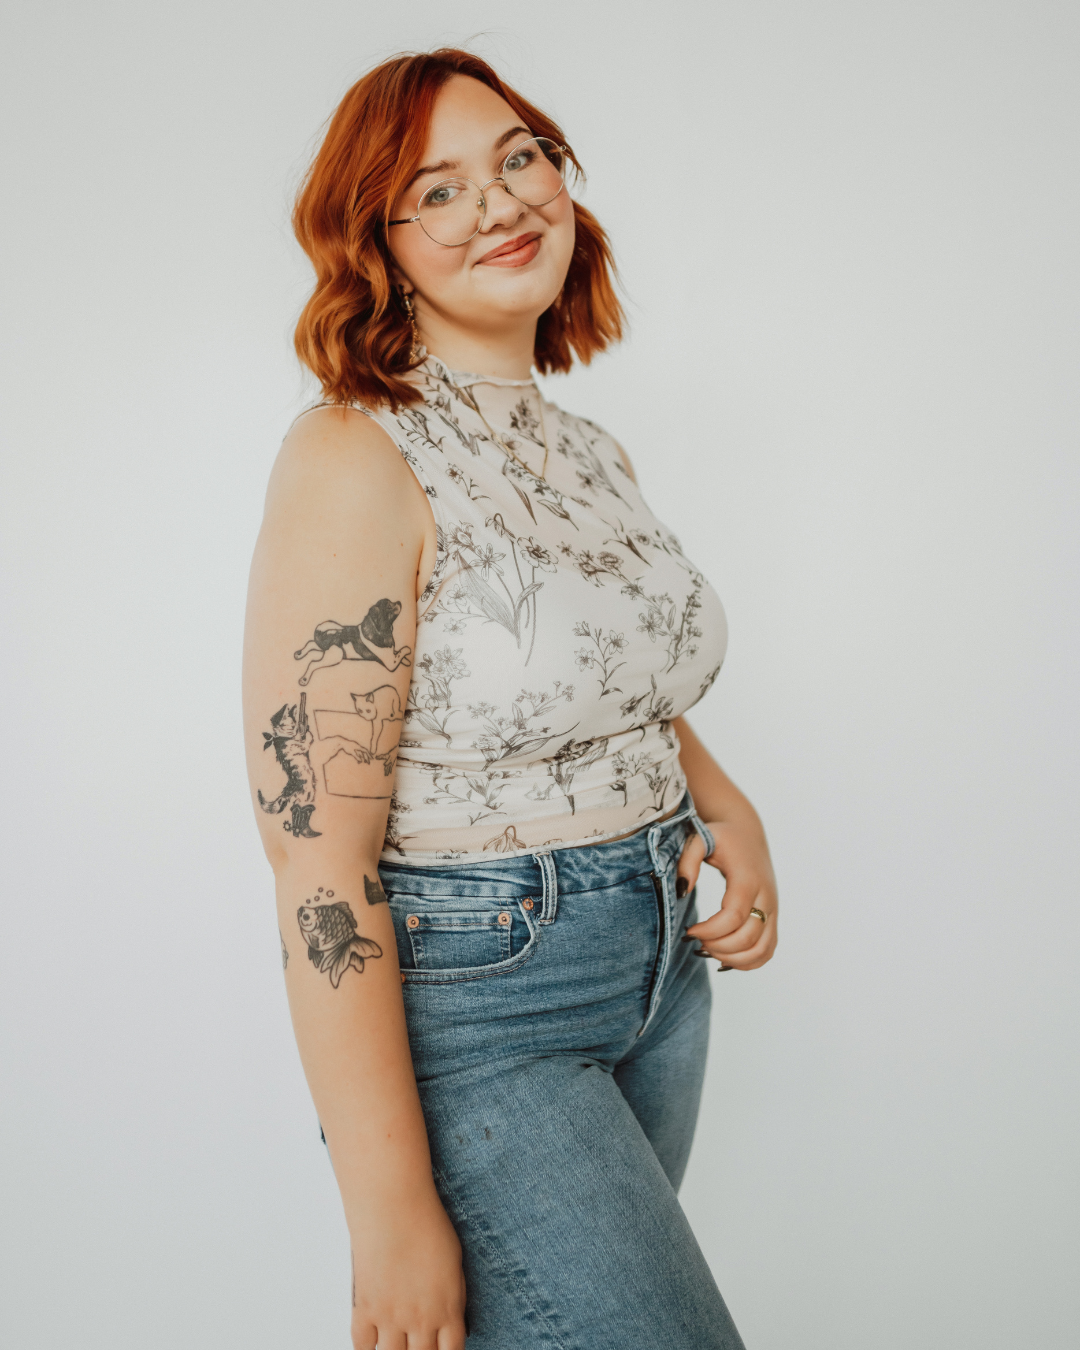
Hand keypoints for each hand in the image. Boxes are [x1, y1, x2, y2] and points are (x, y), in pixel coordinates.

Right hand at [349, 1182, 466, 1348]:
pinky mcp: (365, 1309)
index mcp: (448, 1309)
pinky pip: (363, 1347)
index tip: (439, 1349)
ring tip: (396, 1345)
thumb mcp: (455, 1263)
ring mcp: (391, 1318)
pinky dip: (367, 1349)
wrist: (394, 1206)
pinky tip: (372, 1343)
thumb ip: (453, 1296)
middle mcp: (421, 1320)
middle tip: (415, 1344)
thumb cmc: (427, 1224)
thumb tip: (451, 1319)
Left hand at [678, 818, 777, 970]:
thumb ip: (687, 861)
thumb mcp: (699, 838)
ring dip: (733, 959)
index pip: (734, 916)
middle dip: (718, 947)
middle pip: (748, 938)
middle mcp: (766, 897)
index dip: (710, 931)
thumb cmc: (721, 837)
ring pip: (761, 950)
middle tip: (695, 940)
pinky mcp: (773, 919)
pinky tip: (724, 958)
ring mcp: (773, 910)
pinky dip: (748, 962)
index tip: (689, 931)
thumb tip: (682, 890)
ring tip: (707, 950)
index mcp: (748, 878)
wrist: (747, 834)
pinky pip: (767, 951)